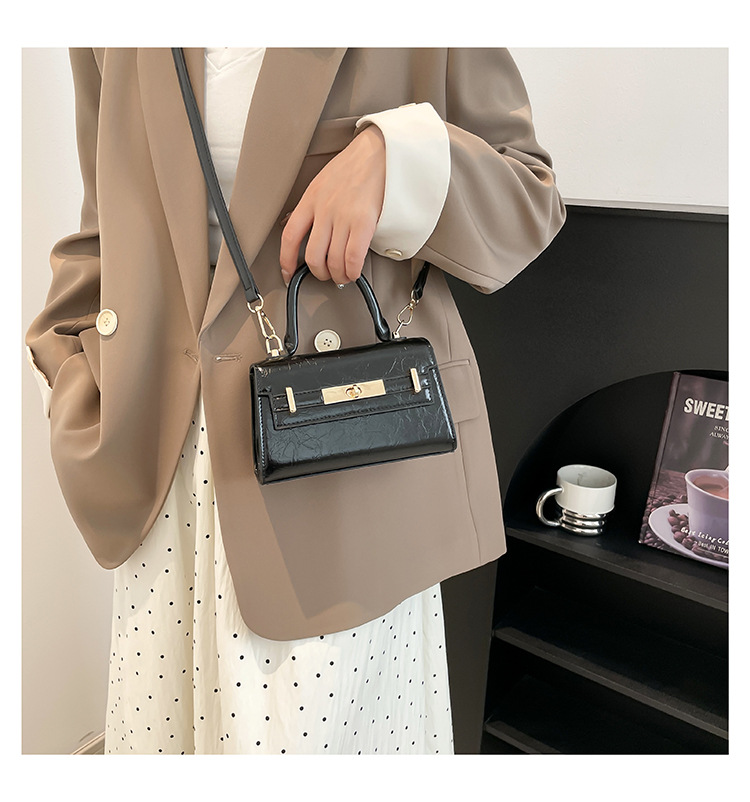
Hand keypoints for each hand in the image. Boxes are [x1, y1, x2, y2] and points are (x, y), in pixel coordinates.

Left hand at [279, 125, 384, 285]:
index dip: (286, 261)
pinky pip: (352, 257)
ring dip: (338, 276)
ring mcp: (343, 216)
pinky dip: (352, 271)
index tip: (288, 273)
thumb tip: (304, 230)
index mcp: (310, 198)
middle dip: (319, 273)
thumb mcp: (322, 183)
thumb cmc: (354, 167)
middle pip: (313, 256)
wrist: (379, 152)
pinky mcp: (363, 222)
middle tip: (327, 275)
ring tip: (343, 276)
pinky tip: (354, 272)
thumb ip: (312, 207)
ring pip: (333, 261)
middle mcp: (324, 209)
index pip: (290, 236)